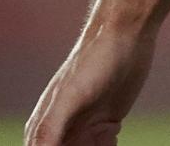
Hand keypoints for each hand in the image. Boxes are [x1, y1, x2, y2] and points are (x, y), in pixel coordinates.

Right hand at [25, 28, 157, 145]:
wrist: (126, 34)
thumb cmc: (94, 61)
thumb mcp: (70, 96)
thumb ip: (48, 128)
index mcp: (43, 128)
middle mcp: (60, 132)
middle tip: (97, 143)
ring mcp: (84, 130)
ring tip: (105, 141)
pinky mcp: (106, 127)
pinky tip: (112, 141)